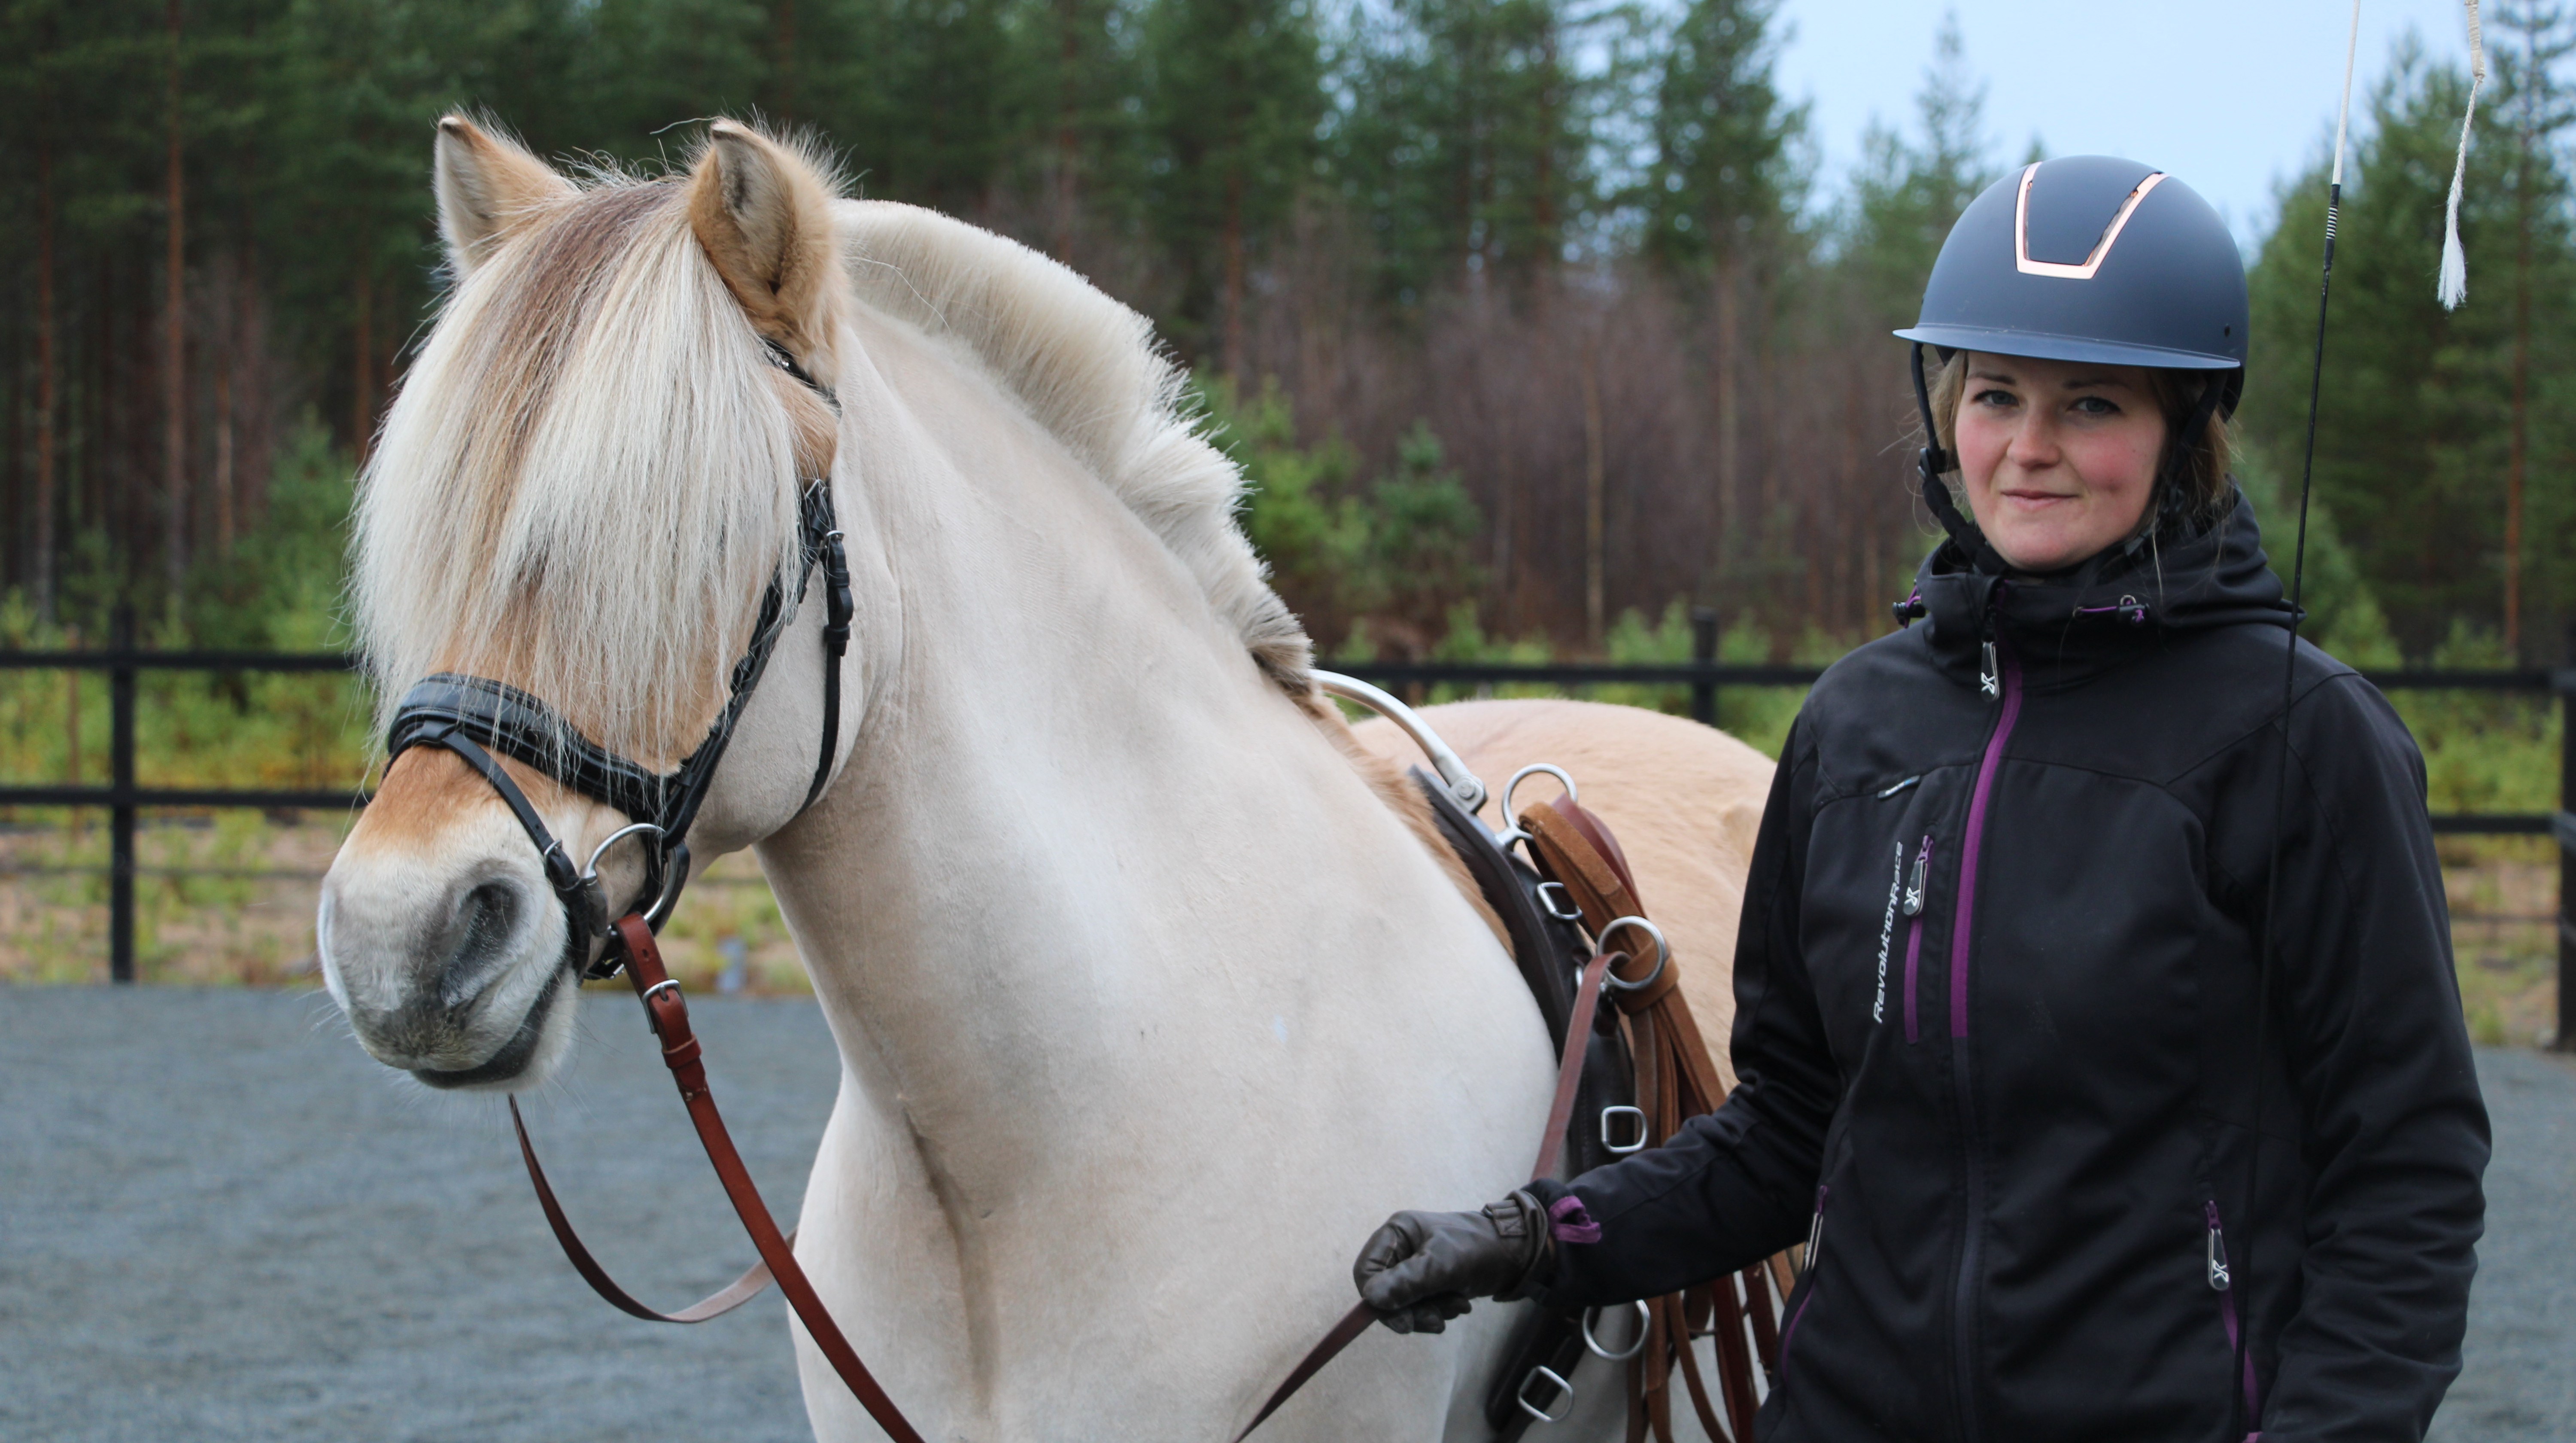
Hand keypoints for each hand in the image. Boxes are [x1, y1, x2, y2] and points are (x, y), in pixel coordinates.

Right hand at [1352, 1190, 1547, 1333]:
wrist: (1515, 1252)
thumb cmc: (1479, 1249)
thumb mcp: (1443, 1265)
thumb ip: (1408, 1282)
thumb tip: (1372, 1299)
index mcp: (1397, 1233)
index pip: (1366, 1271)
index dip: (1377, 1300)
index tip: (1403, 1323)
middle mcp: (1401, 1248)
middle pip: (1384, 1292)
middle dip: (1411, 1311)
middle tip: (1437, 1321)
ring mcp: (1414, 1265)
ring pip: (1402, 1304)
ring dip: (1428, 1313)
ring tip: (1457, 1306)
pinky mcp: (1428, 1281)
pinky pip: (1419, 1306)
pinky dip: (1437, 1311)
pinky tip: (1459, 1304)